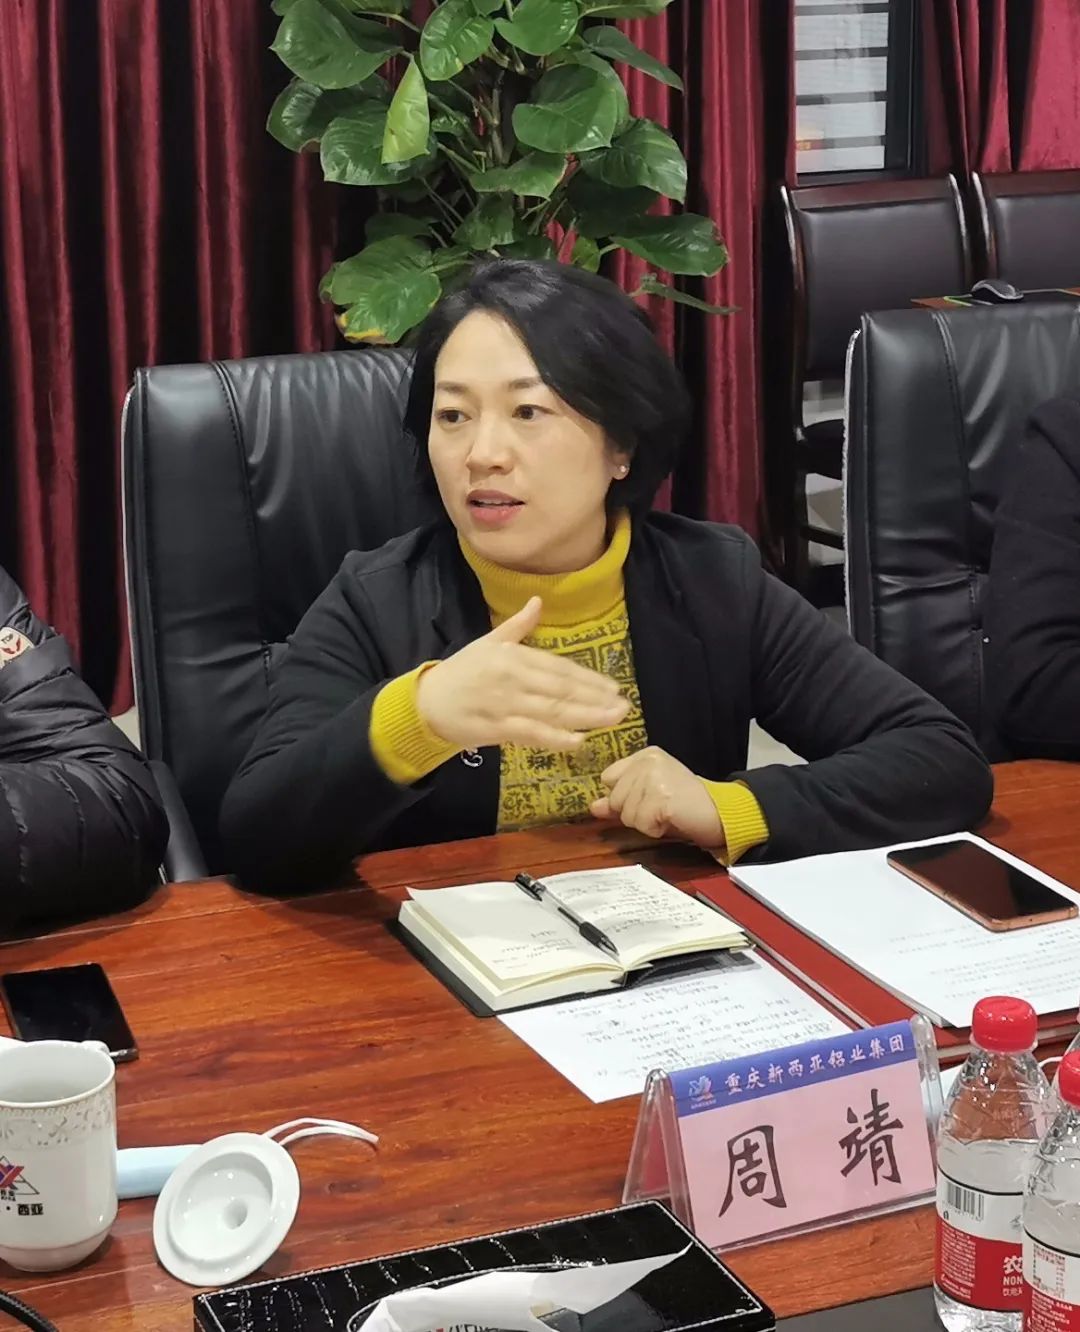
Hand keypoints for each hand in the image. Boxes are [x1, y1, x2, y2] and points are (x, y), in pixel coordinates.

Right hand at [416, 596, 629, 751]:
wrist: (426, 701)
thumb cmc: (461, 671)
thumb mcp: (488, 642)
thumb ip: (517, 626)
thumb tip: (538, 601)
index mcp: (513, 655)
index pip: (558, 668)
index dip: (588, 678)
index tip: (613, 688)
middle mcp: (512, 677)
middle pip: (561, 690)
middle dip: (595, 699)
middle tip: (623, 706)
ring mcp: (505, 703)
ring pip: (551, 711)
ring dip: (585, 717)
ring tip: (611, 720)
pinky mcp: (496, 728)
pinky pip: (531, 733)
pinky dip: (554, 738)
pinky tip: (577, 741)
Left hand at [590, 747, 725, 848]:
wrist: (718, 811)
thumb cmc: (683, 803)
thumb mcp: (648, 795)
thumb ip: (619, 798)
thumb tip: (593, 807)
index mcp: (645, 755)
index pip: (608, 777)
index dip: (622, 795)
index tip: (646, 797)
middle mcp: (648, 761)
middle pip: (615, 798)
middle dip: (634, 811)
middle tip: (659, 807)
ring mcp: (655, 778)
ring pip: (626, 814)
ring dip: (645, 822)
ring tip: (666, 813)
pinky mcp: (662, 797)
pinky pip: (641, 823)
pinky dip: (655, 828)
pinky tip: (670, 818)